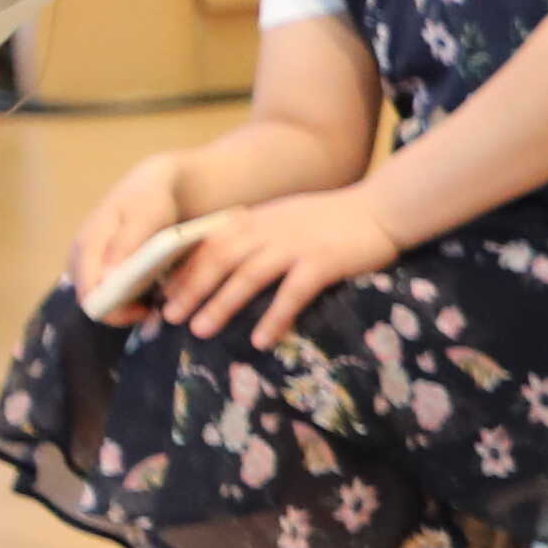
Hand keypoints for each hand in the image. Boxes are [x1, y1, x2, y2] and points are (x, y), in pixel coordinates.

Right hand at [67, 155, 189, 301]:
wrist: (151, 185)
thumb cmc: (150, 199)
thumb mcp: (145, 216)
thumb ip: (126, 245)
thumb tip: (105, 279)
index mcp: (87, 244)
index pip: (89, 293)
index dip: (112, 311)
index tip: (144, 311)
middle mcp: (79, 256)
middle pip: (90, 301)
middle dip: (119, 311)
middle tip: (152, 308)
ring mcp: (85, 262)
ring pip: (97, 298)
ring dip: (122, 306)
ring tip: (151, 300)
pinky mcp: (95, 266)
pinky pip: (103, 291)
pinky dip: (123, 297)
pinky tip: (145, 292)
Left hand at [157, 187, 406, 343]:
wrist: (382, 208)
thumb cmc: (335, 220)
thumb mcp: (287, 218)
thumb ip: (258, 235)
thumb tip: (225, 265)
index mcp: (259, 219)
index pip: (211, 241)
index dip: (185, 268)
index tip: (165, 293)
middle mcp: (272, 229)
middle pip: (221, 258)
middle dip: (192, 287)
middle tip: (170, 315)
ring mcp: (297, 245)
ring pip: (249, 274)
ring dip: (222, 303)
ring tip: (200, 329)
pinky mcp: (323, 262)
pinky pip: (292, 292)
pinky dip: (274, 316)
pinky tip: (261, 339)